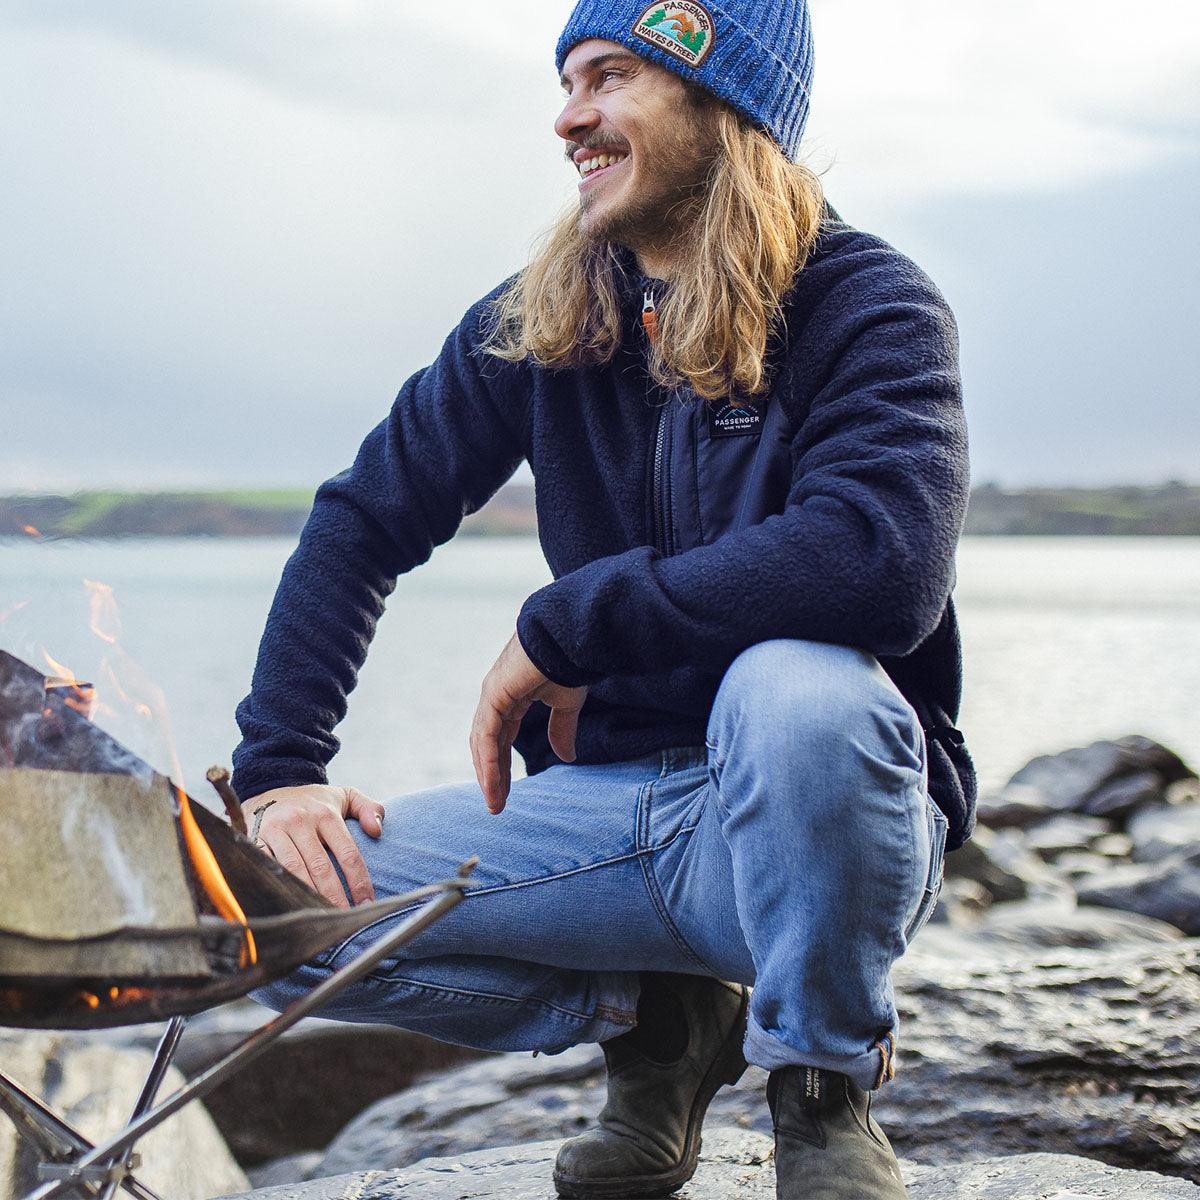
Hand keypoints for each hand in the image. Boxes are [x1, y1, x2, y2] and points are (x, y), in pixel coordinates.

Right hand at [243, 783, 384, 908]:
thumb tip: (377, 831)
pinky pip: (267, 868)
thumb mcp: (344, 796)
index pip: (347, 852)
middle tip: (344, 918)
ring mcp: (276, 831)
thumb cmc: (313, 801)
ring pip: (294, 871)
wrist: (269, 787)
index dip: (358, 880)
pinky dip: (279, 888)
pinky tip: (290, 905)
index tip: (366, 903)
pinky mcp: (255, 839)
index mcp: (326, 813)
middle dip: (335, 896)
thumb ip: (368, 808)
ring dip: (308, 896)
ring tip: (321, 918)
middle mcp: (300, 821)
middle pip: (321, 867)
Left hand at [470, 632, 587, 814]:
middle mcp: (495, 697)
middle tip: (496, 805)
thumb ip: (561, 730)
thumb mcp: (566, 704)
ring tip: (495, 803)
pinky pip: (486, 735)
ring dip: (488, 775)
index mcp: (510, 697)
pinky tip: (493, 783)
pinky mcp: (494, 695)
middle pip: (486, 744)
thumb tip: (568, 757)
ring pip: (482, 743)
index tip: (506, 793)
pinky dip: (488, 761)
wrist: (570, 637)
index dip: (501, 765)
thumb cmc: (569, 662)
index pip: (499, 738)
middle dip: (491, 775)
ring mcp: (491, 695)